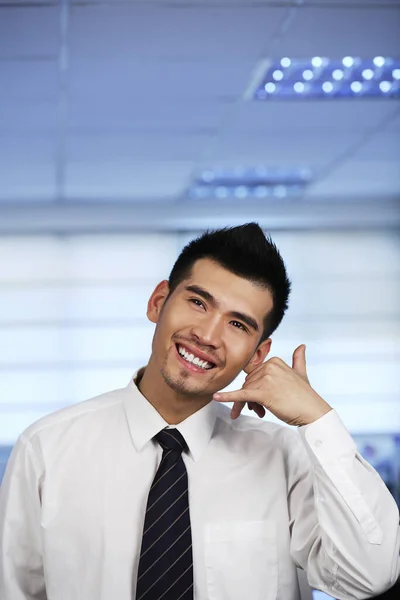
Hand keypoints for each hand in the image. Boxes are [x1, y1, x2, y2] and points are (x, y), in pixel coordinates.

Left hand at [213, 345, 331, 425]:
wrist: (313, 412)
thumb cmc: (306, 396)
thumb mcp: (301, 373)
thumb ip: (298, 359)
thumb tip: (302, 346)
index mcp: (274, 361)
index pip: (253, 374)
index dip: (254, 387)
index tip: (259, 399)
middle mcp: (269, 367)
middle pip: (248, 384)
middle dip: (251, 398)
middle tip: (260, 410)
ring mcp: (266, 379)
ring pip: (246, 392)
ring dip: (249, 405)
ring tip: (260, 413)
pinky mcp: (263, 393)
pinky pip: (242, 394)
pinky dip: (228, 397)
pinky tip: (217, 397)